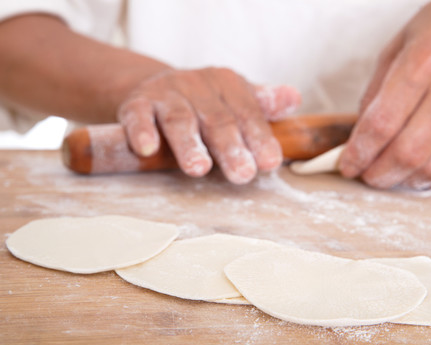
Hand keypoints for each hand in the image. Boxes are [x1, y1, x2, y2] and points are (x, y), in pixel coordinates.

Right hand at [118, 67, 299, 183]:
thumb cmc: (202, 102)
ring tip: (199, 169)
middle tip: (242, 174)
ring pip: (179, 119)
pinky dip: (142, 132)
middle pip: (216, 118)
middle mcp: (196, 85)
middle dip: (230, 147)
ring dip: (189, 145)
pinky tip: (147, 150)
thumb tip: (293, 98)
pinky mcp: (136, 104)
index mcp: (226, 83)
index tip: (269, 163)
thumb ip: (262, 104)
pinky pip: (138, 117)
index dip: (259, 137)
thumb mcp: (234, 98)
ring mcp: (165, 94)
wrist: (153, 87)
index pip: (247, 112)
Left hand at [339, 0, 430, 189]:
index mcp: (422, 64)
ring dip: (405, 180)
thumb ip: (374, 97)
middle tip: (365, 174)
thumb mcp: (393, 52)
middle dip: (379, 173)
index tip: (346, 165)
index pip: (382, 124)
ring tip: (388, 174)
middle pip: (409, 152)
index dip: (359, 152)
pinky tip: (417, 169)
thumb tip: (359, 140)